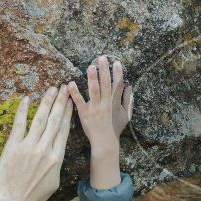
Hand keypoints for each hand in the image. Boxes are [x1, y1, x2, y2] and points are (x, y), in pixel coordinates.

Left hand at [0, 85, 72, 200]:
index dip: (68, 114)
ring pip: (40, 119)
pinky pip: (19, 125)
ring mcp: (29, 147)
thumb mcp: (54, 182)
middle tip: (64, 88)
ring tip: (51, 89)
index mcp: (57, 158)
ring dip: (46, 102)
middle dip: (60, 103)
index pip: (64, 130)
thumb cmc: (33, 196)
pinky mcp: (13, 147)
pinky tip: (27, 99)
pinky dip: (23, 111)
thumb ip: (55, 165)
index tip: (72, 102)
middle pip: (55, 121)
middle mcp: (45, 150)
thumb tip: (56, 156)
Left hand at [68, 55, 132, 189]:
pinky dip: (75, 93)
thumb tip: (129, 87)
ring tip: (90, 66)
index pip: (118, 85)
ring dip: (92, 79)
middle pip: (106, 84)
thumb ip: (128, 100)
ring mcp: (95, 109)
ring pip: (94, 91)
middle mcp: (106, 104)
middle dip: (105, 70)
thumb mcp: (126, 115)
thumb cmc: (115, 128)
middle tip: (102, 58)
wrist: (105, 142)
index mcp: (115, 103)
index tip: (117, 62)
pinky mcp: (84, 114)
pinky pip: (79, 102)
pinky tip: (70, 84)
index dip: (118, 74)